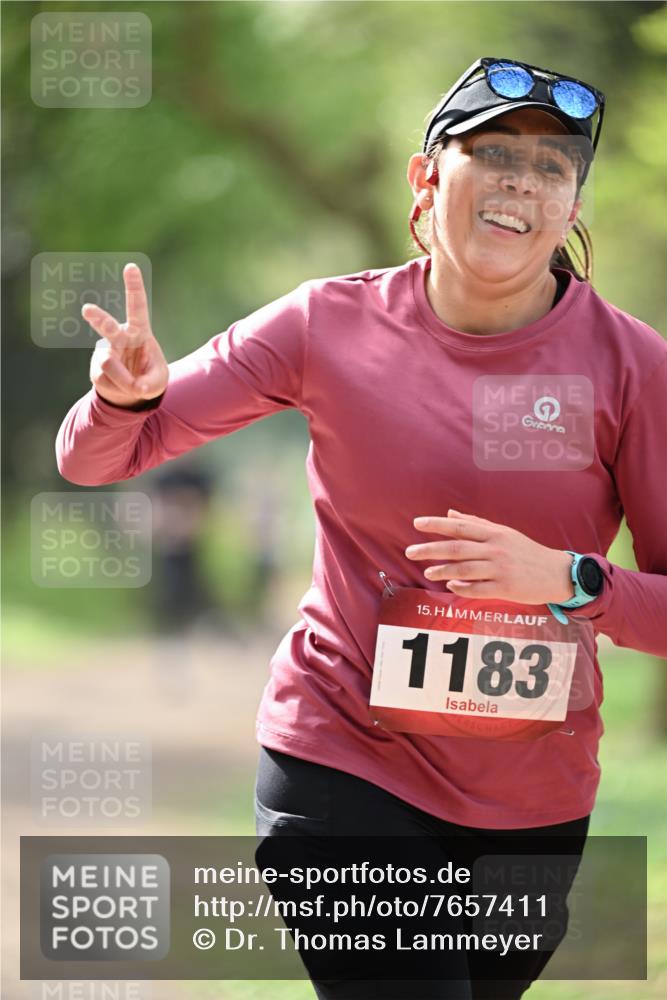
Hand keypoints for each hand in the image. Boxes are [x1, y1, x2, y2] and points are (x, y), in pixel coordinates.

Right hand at [83, 262, 168, 407]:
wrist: (130, 392)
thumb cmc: (148, 377)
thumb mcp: (158, 382)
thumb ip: (150, 385)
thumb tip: (135, 389)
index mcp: (139, 332)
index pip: (137, 306)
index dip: (134, 287)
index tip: (130, 267)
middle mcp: (119, 337)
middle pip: (108, 326)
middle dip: (98, 318)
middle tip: (87, 310)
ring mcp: (105, 352)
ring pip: (108, 363)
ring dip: (123, 379)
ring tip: (132, 385)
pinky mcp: (95, 368)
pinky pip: (105, 380)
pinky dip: (118, 388)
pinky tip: (120, 385)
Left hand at [405, 508, 574, 604]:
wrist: (556, 573)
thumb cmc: (525, 551)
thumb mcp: (503, 533)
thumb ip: (475, 524)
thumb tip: (449, 514)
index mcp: (494, 533)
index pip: (460, 527)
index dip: (436, 525)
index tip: (416, 524)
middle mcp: (496, 549)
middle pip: (457, 548)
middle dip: (430, 549)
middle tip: (410, 552)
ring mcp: (501, 569)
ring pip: (464, 569)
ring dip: (442, 570)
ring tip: (427, 572)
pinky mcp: (506, 588)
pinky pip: (478, 589)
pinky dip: (462, 588)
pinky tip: (451, 586)